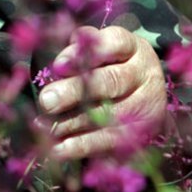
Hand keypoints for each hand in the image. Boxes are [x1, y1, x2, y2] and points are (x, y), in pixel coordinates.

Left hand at [37, 26, 166, 159]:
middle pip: (109, 81)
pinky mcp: (142, 134)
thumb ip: (80, 52)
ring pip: (107, 114)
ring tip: (44, 127)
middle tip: (46, 101)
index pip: (114, 43)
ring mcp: (146, 105)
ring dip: (71, 123)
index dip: (87, 53)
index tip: (58, 65)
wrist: (146, 100)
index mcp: (133, 48)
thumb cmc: (111, 68)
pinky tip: (59, 149)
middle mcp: (144, 74)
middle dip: (74, 92)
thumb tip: (58, 65)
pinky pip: (108, 140)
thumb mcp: (101, 53)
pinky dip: (81, 146)